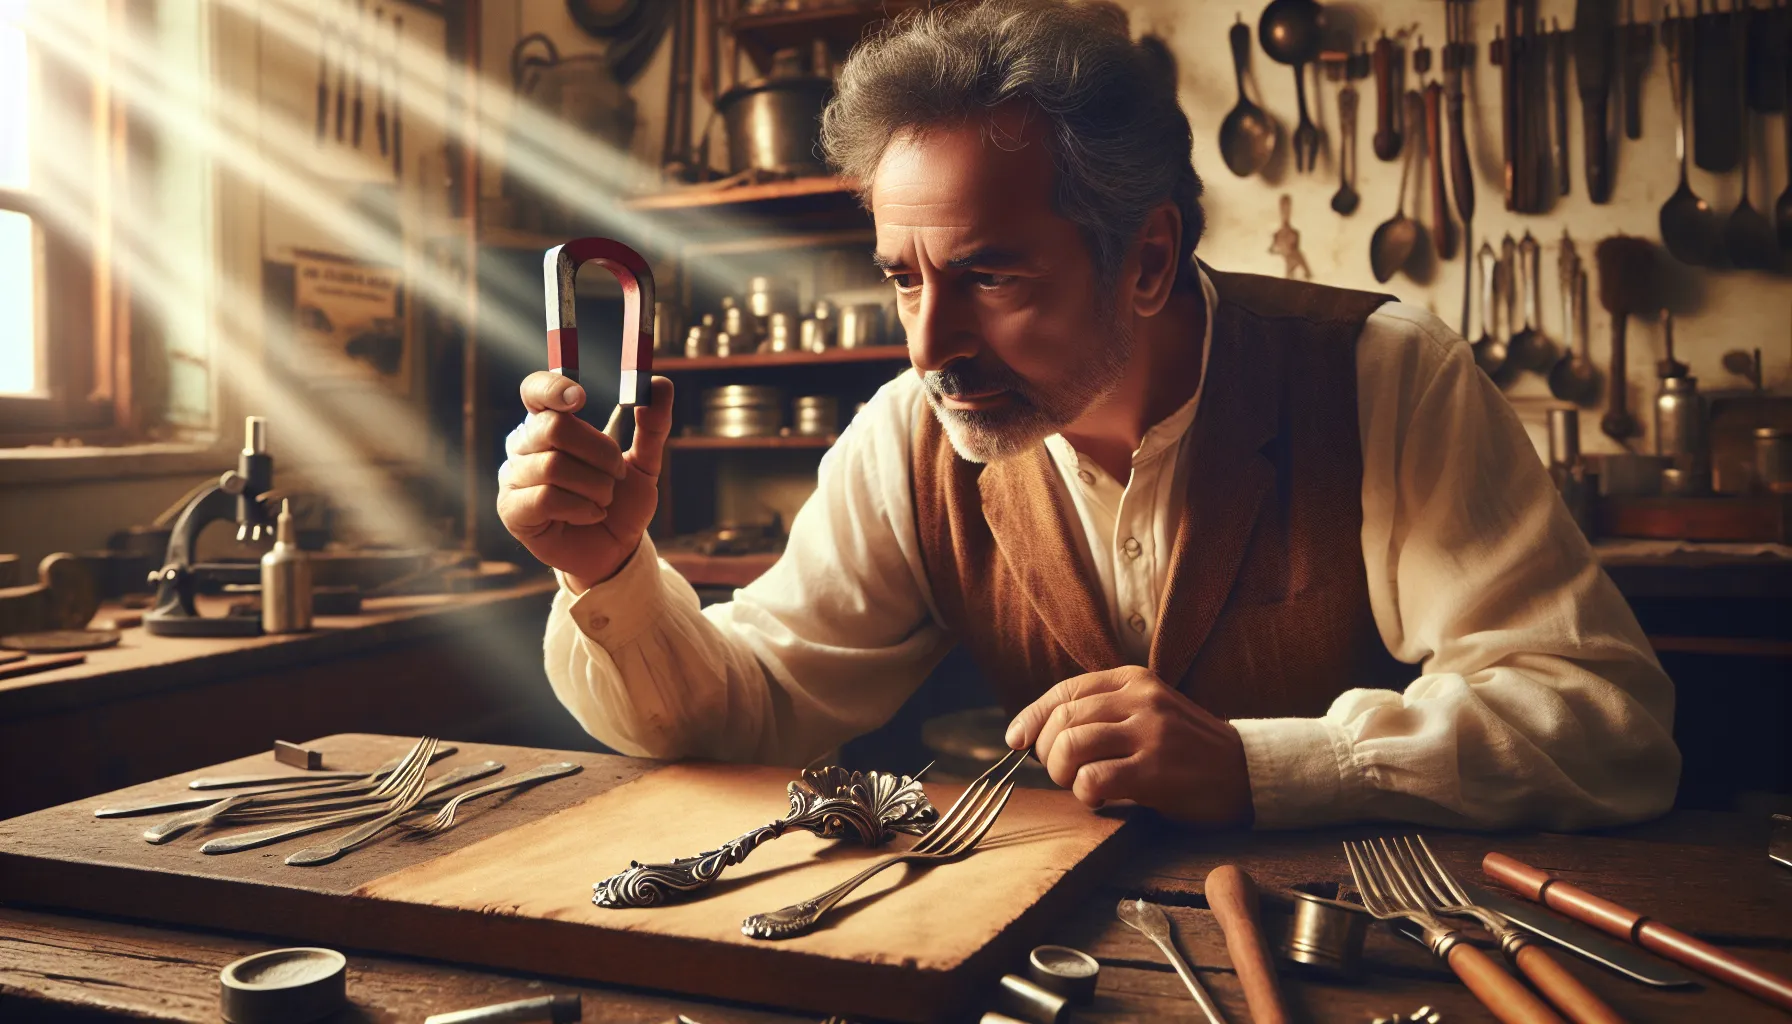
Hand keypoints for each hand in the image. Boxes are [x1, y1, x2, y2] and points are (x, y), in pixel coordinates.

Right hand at [497, 372, 673, 590]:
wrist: (615, 551)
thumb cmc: (621, 503)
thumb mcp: (644, 464)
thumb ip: (652, 425)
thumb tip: (660, 383)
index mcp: (550, 424)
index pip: (536, 391)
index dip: (553, 388)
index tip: (581, 398)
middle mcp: (523, 445)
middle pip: (553, 427)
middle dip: (600, 453)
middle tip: (617, 474)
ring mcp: (513, 477)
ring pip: (554, 466)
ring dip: (595, 486)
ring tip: (603, 500)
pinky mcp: (512, 510)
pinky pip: (547, 497)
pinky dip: (581, 507)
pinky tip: (590, 516)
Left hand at [1005, 665, 1254, 826]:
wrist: (1248, 775)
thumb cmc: (1188, 750)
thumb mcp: (1149, 712)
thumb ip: (1104, 712)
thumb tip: (1035, 733)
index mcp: (1135, 680)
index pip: (1066, 691)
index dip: (1032, 717)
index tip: (1015, 740)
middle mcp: (1141, 699)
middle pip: (1063, 719)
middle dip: (1047, 752)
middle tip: (1061, 773)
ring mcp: (1151, 732)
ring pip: (1071, 745)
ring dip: (1062, 773)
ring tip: (1080, 785)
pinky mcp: (1157, 770)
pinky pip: (1094, 778)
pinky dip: (1084, 792)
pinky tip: (1099, 799)